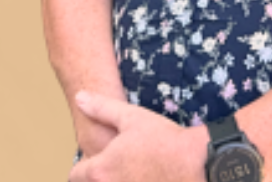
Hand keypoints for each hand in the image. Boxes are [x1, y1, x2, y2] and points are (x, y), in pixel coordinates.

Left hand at [68, 91, 206, 181]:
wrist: (195, 164)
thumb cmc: (163, 140)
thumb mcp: (131, 117)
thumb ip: (101, 108)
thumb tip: (80, 97)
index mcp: (100, 170)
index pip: (75, 175)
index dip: (84, 166)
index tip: (97, 160)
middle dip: (99, 176)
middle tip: (116, 166)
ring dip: (114, 181)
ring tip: (132, 173)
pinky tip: (144, 178)